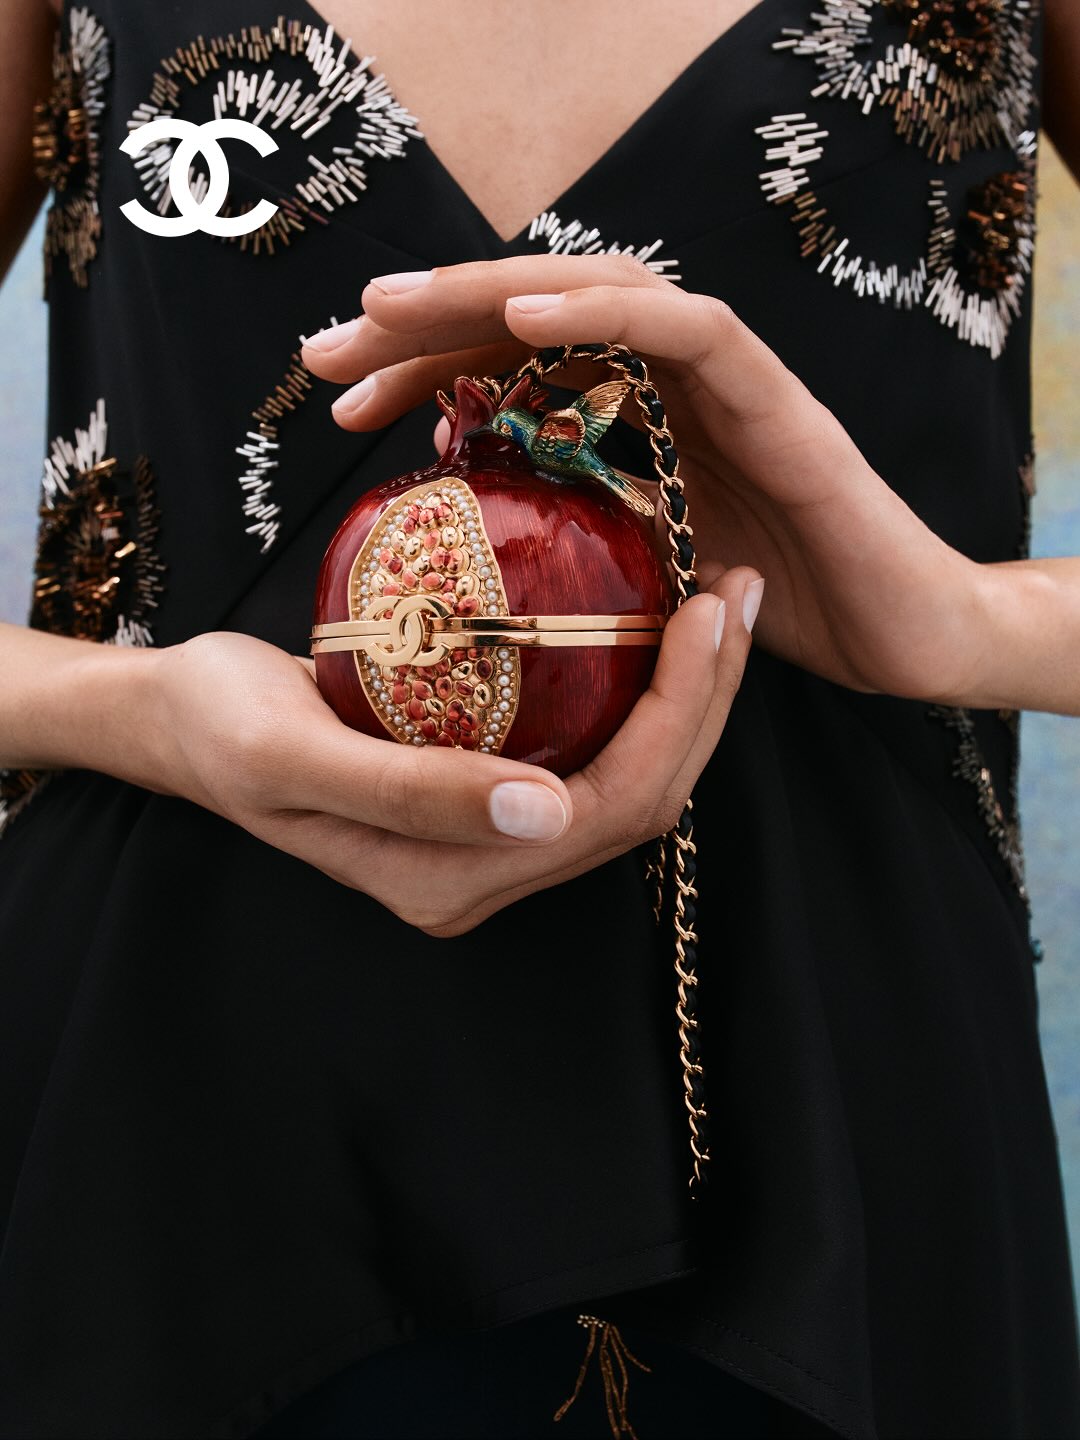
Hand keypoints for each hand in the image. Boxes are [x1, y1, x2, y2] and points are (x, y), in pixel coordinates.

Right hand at [129, 583, 755, 933]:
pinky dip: (636, 686)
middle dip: (704, 700)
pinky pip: (592, 747)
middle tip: (732, 588)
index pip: (608, 812)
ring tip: (714, 597)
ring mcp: (493, 837)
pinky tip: (652, 619)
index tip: (703, 608)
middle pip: (641, 800)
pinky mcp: (491, 792)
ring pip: (630, 776)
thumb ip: (409, 794)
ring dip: (685, 693)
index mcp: (453, 882)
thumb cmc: (221, 727)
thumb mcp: (293, 754)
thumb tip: (546, 813)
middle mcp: (488, 872)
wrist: (183, 718)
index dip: (676, 718)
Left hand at [301, 256, 990, 707]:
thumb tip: (467, 547)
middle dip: (426, 321)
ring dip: (491, 294)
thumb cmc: (771, 614)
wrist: (901, 636)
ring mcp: (726, 380)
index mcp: (634, 421)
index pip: (515, 368)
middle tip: (328, 346)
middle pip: (537, 318)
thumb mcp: (639, 585)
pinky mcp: (777, 397)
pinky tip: (523, 320)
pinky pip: (689, 331)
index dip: (422, 370)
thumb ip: (574, 548)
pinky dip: (607, 314)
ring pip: (598, 295)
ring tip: (393, 307)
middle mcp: (670, 384)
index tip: (339, 400)